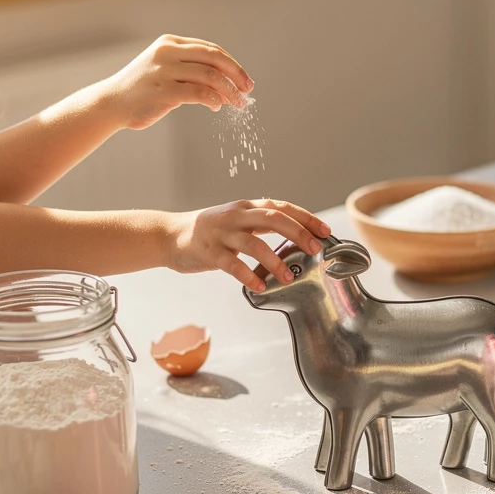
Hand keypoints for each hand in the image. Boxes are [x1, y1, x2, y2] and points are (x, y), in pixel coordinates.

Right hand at [101, 35, 254, 130]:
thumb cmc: (144, 91)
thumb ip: (195, 77)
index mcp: (170, 43)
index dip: (233, 65)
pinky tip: (217, 107)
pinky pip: (199, 93)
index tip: (245, 81)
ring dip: (230, 91)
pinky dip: (214, 100)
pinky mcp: (162, 90)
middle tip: (248, 90)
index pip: (211, 49)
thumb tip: (229, 91)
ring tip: (237, 103)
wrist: (111, 103)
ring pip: (210, 75)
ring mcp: (164, 70)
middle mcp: (167, 52)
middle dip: (237, 74)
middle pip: (215, 57)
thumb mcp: (169, 74)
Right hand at [165, 199, 330, 288]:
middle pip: (273, 219)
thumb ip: (261, 223)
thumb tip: (296, 234)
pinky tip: (260, 286)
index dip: (305, 218)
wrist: (170, 234)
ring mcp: (222, 233)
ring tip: (288, 277)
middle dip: (298, 234)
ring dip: (275, 261)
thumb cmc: (210, 231)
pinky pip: (232, 265)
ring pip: (254, 244)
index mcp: (247, 207)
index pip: (281, 207)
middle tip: (316, 250)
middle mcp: (236, 216)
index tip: (325, 231)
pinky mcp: (209, 252)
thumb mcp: (237, 219)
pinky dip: (248, 276)